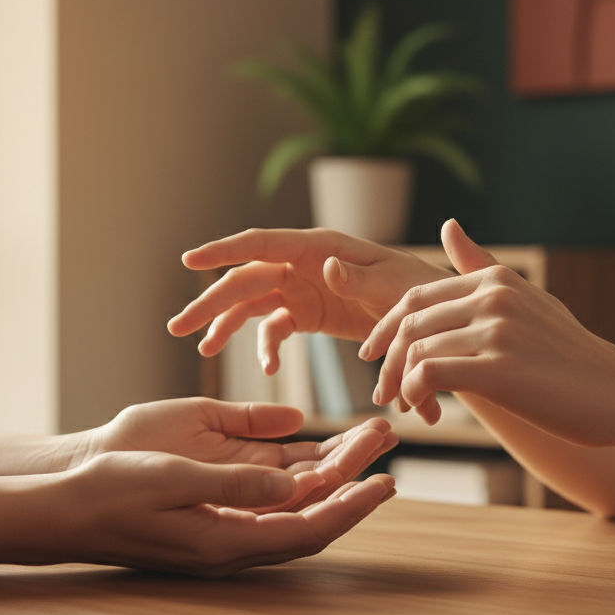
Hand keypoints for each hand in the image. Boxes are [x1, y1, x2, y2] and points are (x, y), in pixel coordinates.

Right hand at [81, 397, 397, 510]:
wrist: (65, 509)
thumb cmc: (111, 491)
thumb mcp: (173, 479)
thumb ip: (235, 484)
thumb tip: (293, 482)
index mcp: (226, 541)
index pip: (309, 529)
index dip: (352, 507)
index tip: (386, 482)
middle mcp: (232, 544)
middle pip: (310, 517)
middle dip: (351, 484)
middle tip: (382, 447)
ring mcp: (222, 532)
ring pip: (292, 509)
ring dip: (328, 479)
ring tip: (360, 445)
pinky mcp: (211, 517)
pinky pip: (268, 503)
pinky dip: (297, 480)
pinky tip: (312, 458)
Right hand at [168, 227, 450, 373]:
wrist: (436, 317)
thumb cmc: (420, 290)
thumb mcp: (393, 286)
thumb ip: (357, 279)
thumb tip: (322, 265)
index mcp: (320, 248)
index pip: (263, 243)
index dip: (224, 251)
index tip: (189, 261)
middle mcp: (303, 264)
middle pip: (245, 278)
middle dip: (211, 302)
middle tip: (177, 327)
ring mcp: (303, 288)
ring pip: (252, 303)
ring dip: (225, 324)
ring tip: (202, 348)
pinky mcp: (309, 313)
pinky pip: (275, 327)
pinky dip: (266, 347)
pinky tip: (267, 370)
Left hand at [360, 219, 614, 447]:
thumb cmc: (570, 354)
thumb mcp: (527, 300)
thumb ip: (480, 267)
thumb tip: (448, 225)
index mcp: (496, 279)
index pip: (415, 298)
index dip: (385, 327)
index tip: (372, 353)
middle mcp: (494, 297)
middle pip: (408, 323)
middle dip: (384, 357)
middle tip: (380, 389)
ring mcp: (497, 331)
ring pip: (414, 350)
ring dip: (398, 382)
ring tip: (404, 404)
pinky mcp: (499, 369)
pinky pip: (428, 375)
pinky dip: (414, 393)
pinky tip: (422, 409)